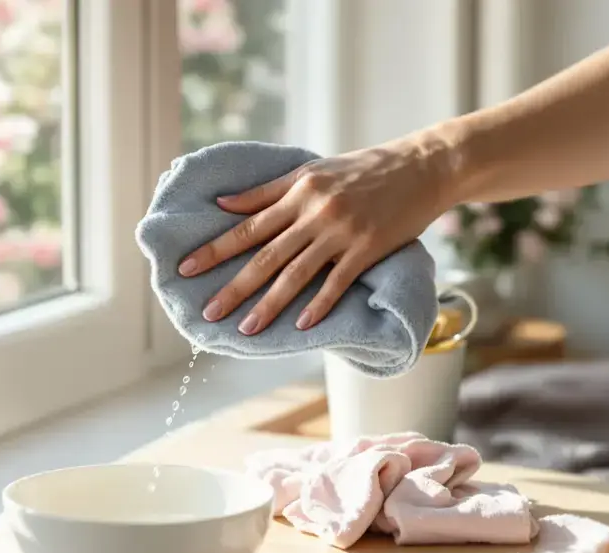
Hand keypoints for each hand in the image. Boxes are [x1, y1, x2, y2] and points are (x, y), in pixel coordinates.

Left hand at [177, 134, 454, 334]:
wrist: (423, 166)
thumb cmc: (364, 170)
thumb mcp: (312, 171)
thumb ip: (267, 191)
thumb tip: (222, 205)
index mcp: (297, 191)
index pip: (246, 225)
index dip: (214, 249)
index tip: (185, 268)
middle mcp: (314, 212)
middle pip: (265, 255)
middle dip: (233, 286)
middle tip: (207, 312)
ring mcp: (342, 232)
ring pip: (296, 274)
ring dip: (269, 305)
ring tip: (246, 329)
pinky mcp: (368, 249)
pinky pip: (337, 283)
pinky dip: (318, 305)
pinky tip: (300, 326)